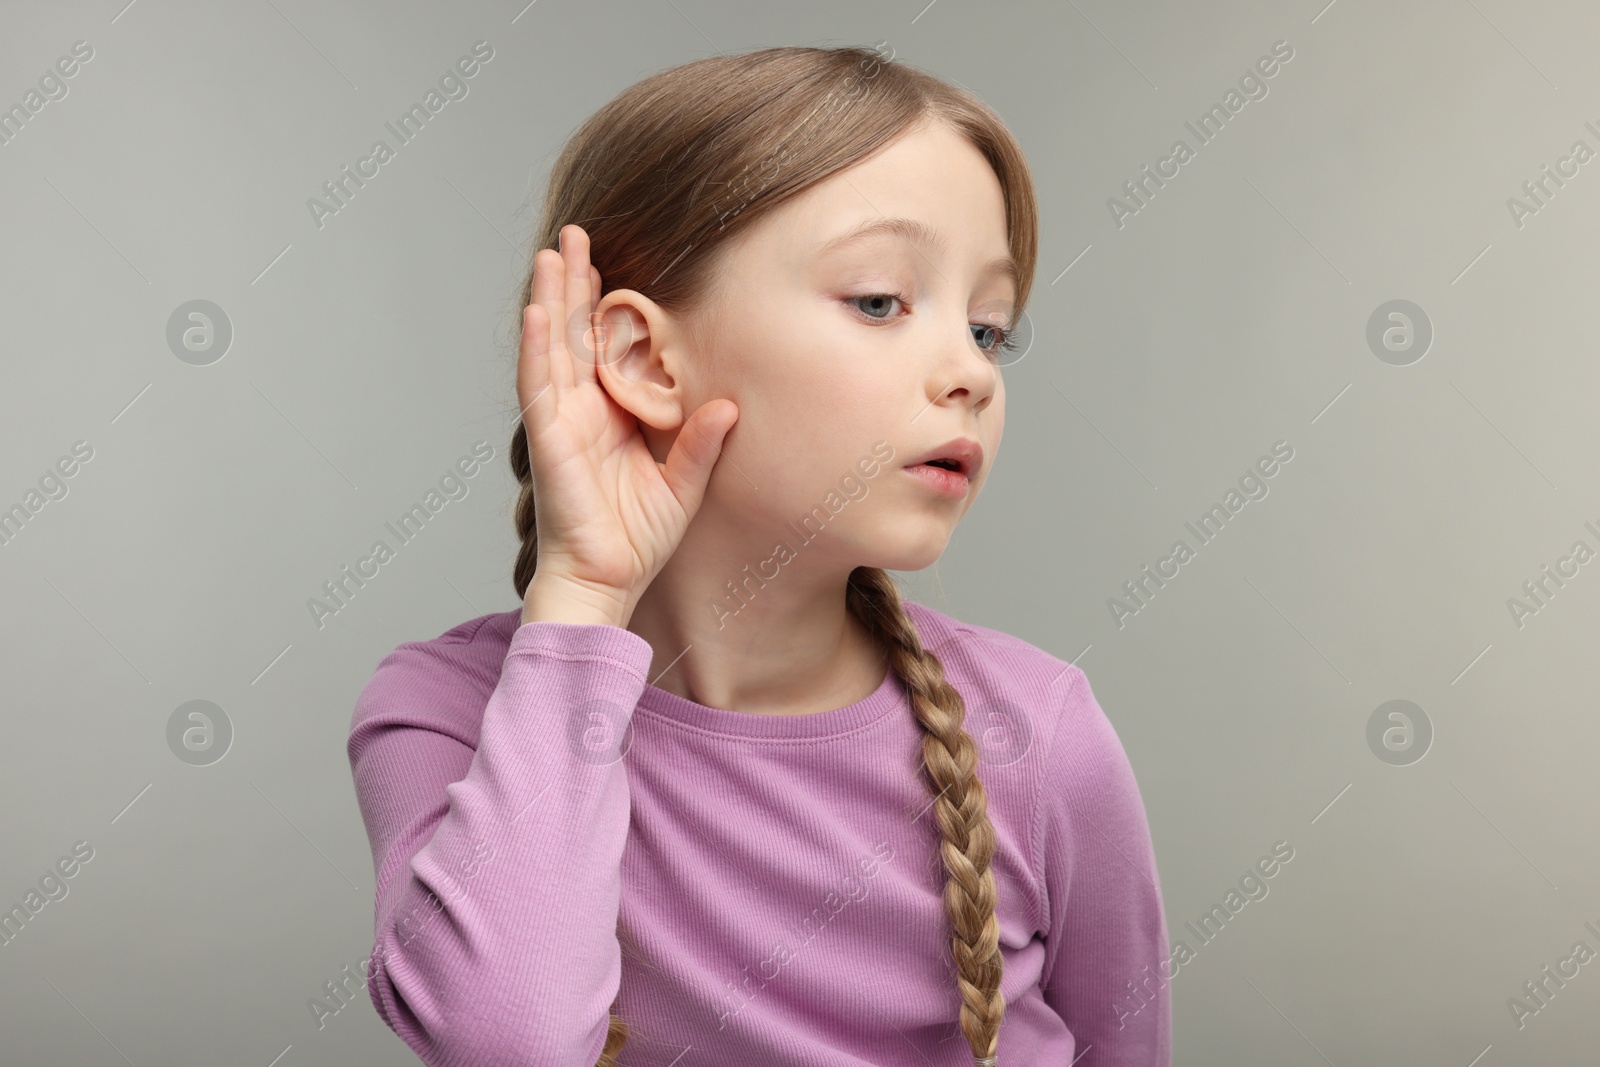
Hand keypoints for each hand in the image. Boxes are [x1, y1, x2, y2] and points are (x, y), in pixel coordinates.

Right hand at [517, 224, 737, 622]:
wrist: (607, 582)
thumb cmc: (636, 541)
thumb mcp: (683, 485)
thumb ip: (702, 444)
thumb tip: (729, 405)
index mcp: (610, 416)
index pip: (604, 347)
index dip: (605, 303)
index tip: (616, 259)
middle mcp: (581, 411)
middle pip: (574, 332)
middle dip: (575, 282)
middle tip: (577, 231)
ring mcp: (561, 422)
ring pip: (553, 345)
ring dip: (552, 297)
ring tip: (554, 250)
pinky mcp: (549, 440)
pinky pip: (539, 385)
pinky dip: (537, 347)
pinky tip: (538, 310)